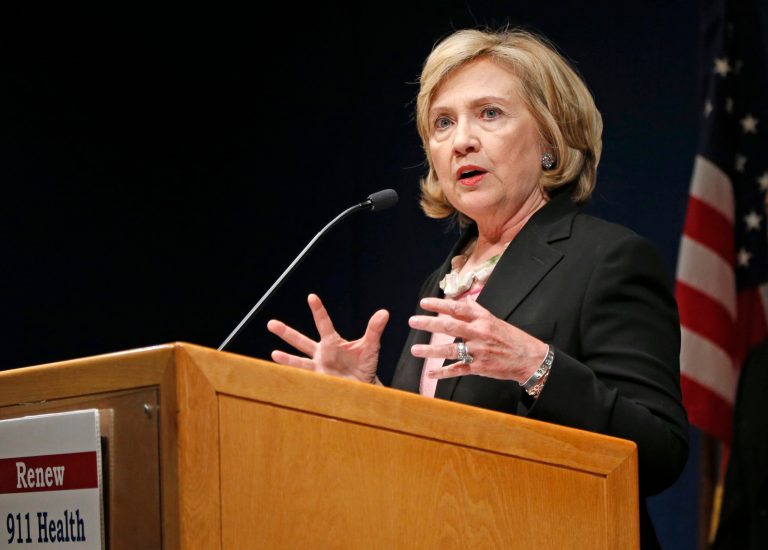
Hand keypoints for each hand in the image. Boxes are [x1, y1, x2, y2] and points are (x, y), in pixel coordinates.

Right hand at [267, 293, 389, 382]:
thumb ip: (374, 330)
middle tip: (271, 323)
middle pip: (301, 340)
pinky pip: (304, 379)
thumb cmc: (365, 365)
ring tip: (273, 354)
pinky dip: (294, 377)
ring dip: (286, 358)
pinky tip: (282, 375)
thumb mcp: (371, 346)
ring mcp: (318, 367)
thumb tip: (384, 313)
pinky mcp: (319, 381)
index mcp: (332, 342)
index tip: (312, 297)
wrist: (364, 387)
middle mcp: (321, 353)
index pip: (324, 323)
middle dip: (286, 332)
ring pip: (298, 361)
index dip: (318, 310)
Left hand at [408, 297, 546, 381]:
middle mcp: (479, 334)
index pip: (457, 309)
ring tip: (415, 350)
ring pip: (451, 351)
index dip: (439, 305)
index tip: (423, 303)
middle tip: (413, 321)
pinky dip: (443, 373)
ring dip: (431, 351)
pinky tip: (430, 373)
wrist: (529, 358)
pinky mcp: (479, 368)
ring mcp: (479, 352)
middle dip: (429, 324)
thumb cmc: (510, 337)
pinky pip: (458, 370)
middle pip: (450, 327)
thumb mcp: (495, 320)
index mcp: (483, 319)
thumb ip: (477, 310)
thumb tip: (464, 299)